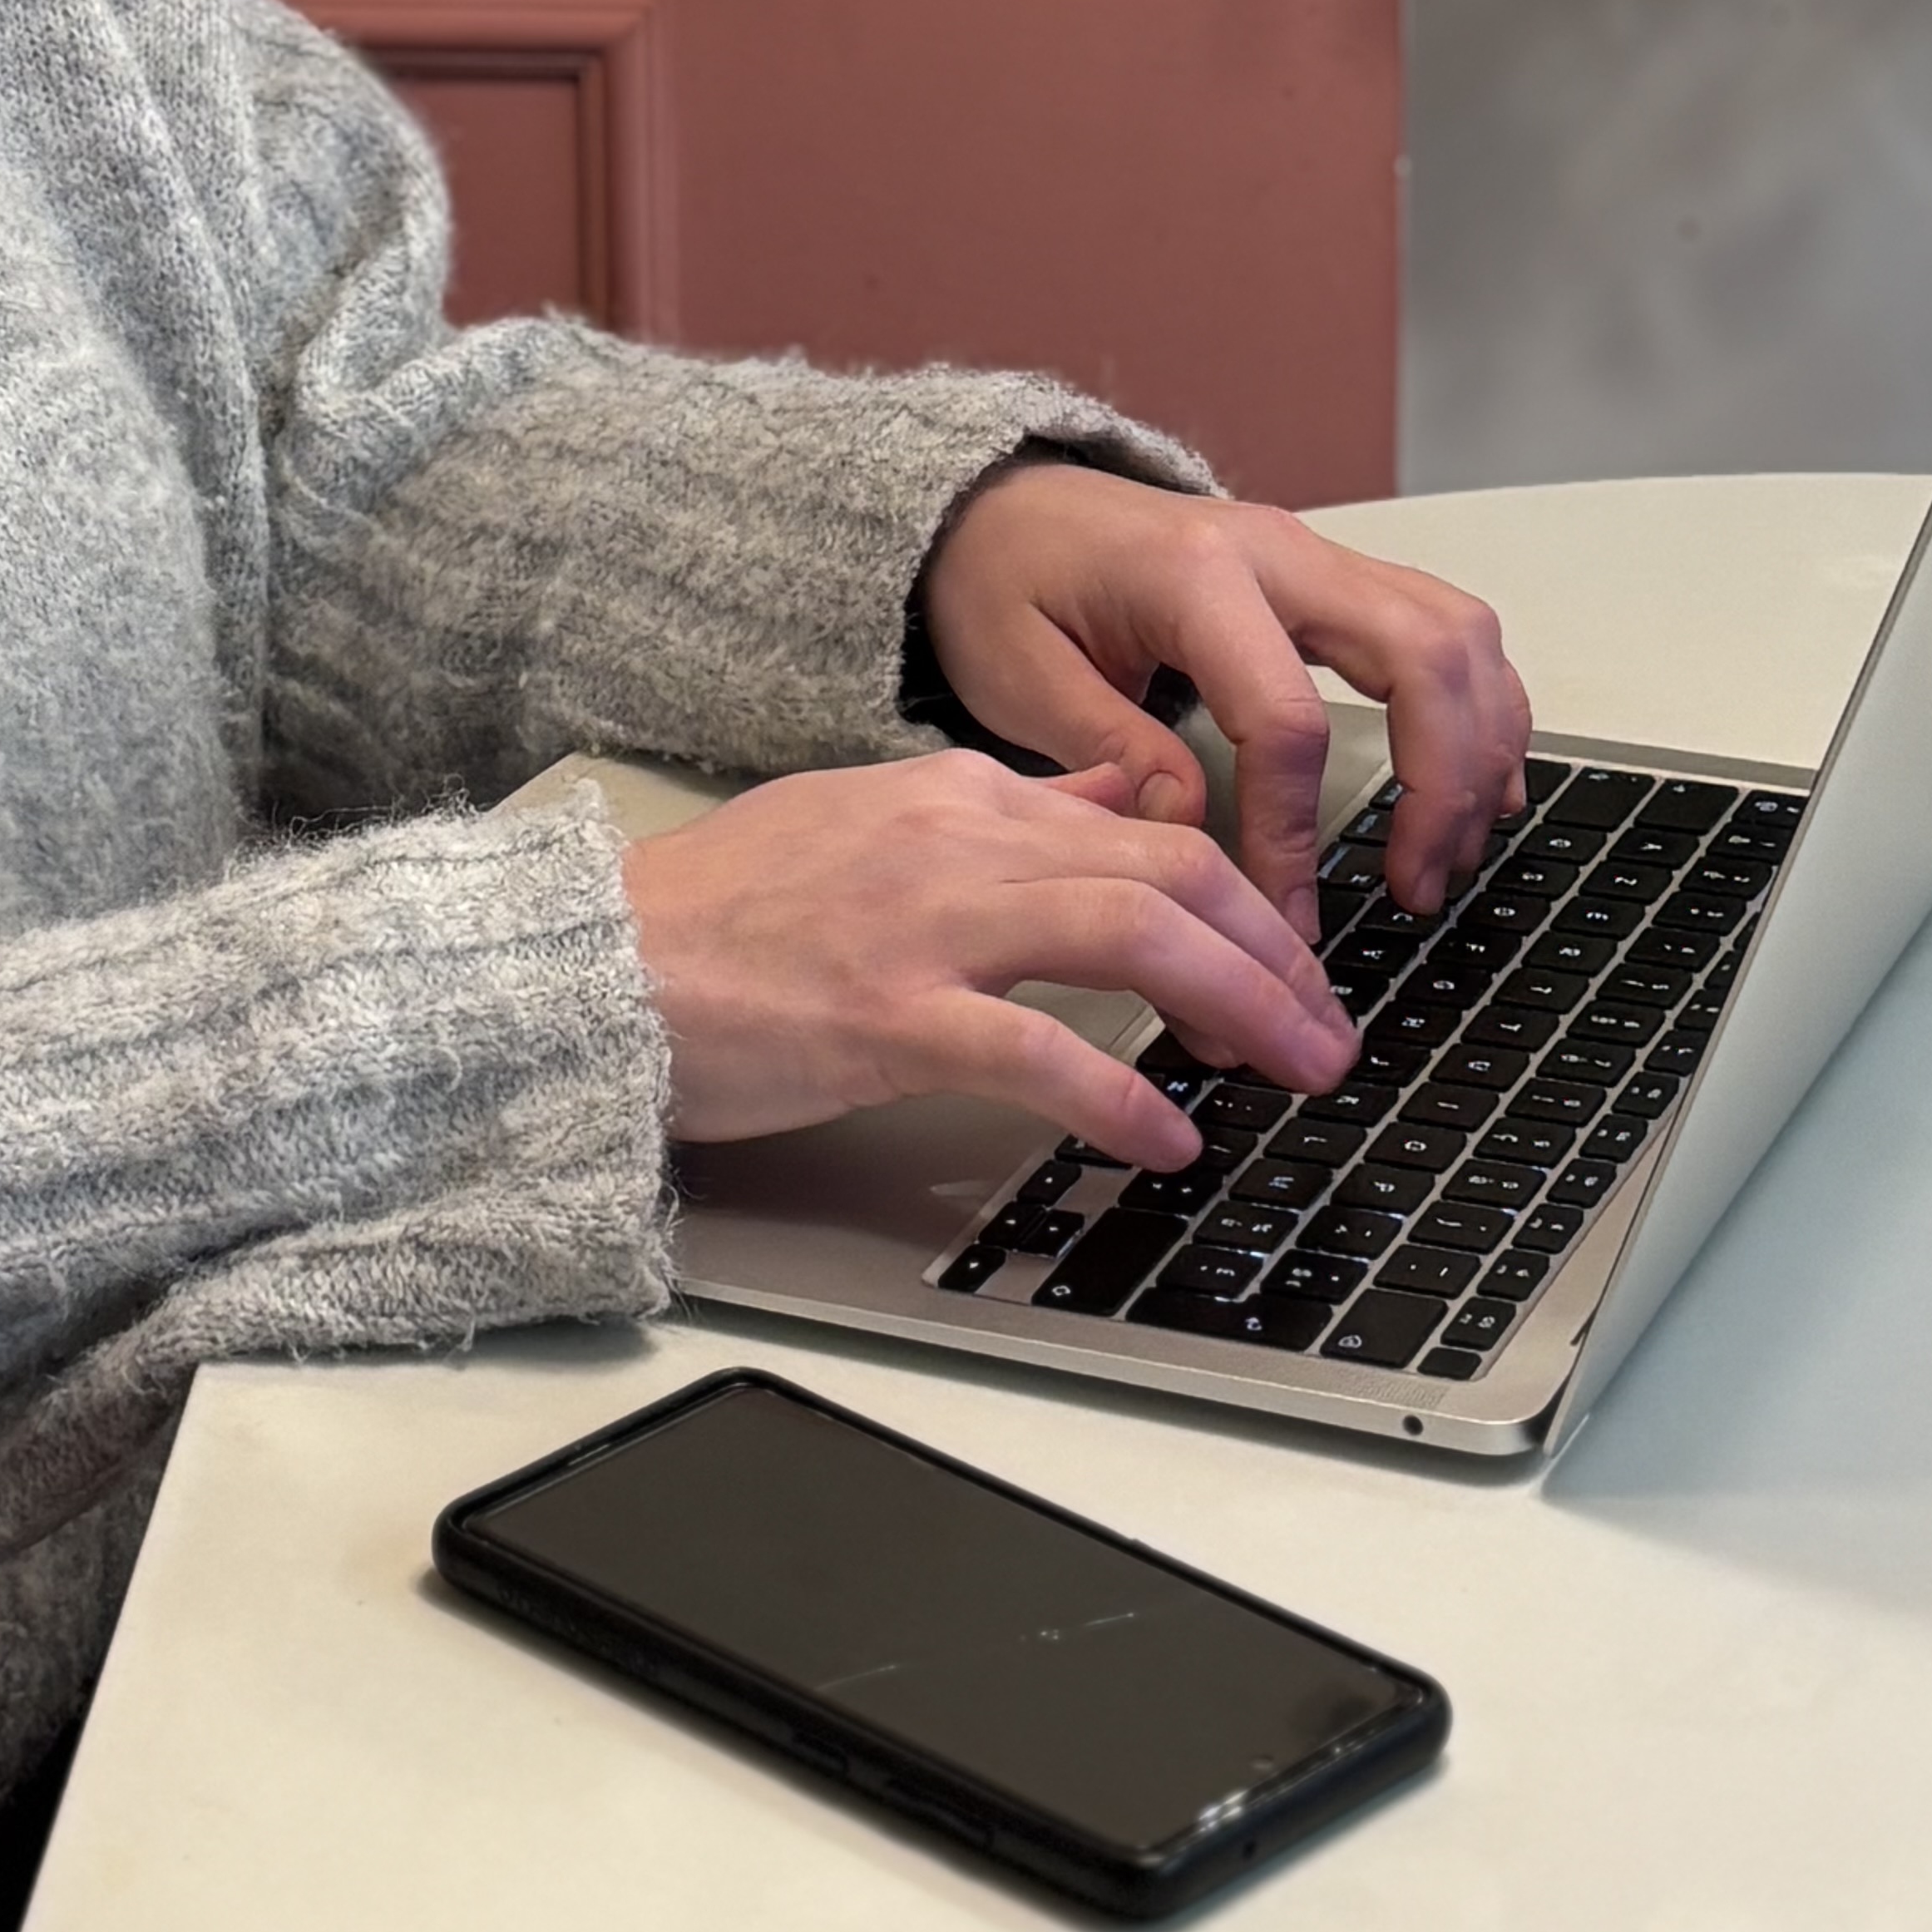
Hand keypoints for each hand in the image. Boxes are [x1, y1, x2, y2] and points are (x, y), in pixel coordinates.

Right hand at [621, 749, 1354, 1168]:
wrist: (601, 955)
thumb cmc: (728, 910)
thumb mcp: (878, 818)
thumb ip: (1006, 809)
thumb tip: (1117, 795)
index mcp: (961, 794)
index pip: (1150, 825)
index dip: (1248, 898)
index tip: (1296, 964)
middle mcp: (958, 841)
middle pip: (1169, 871)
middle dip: (1276, 952)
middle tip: (1330, 1031)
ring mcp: (923, 926)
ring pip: (1130, 934)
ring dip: (1238, 1006)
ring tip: (1294, 1071)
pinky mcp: (883, 1015)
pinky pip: (1035, 1049)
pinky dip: (1120, 1094)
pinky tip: (1168, 1136)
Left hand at [916, 461, 1528, 925]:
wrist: (1006, 504)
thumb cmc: (1007, 580)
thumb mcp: (1017, 673)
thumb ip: (1107, 751)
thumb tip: (1193, 831)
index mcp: (1193, 575)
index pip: (1285, 718)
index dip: (1295, 834)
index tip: (1287, 923)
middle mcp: (1278, 552)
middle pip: (1420, 657)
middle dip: (1441, 786)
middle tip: (1415, 887)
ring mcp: (1317, 557)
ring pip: (1458, 634)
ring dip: (1479, 748)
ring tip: (1452, 853)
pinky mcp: (1336, 576)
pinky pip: (1449, 627)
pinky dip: (1482, 705)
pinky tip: (1476, 784)